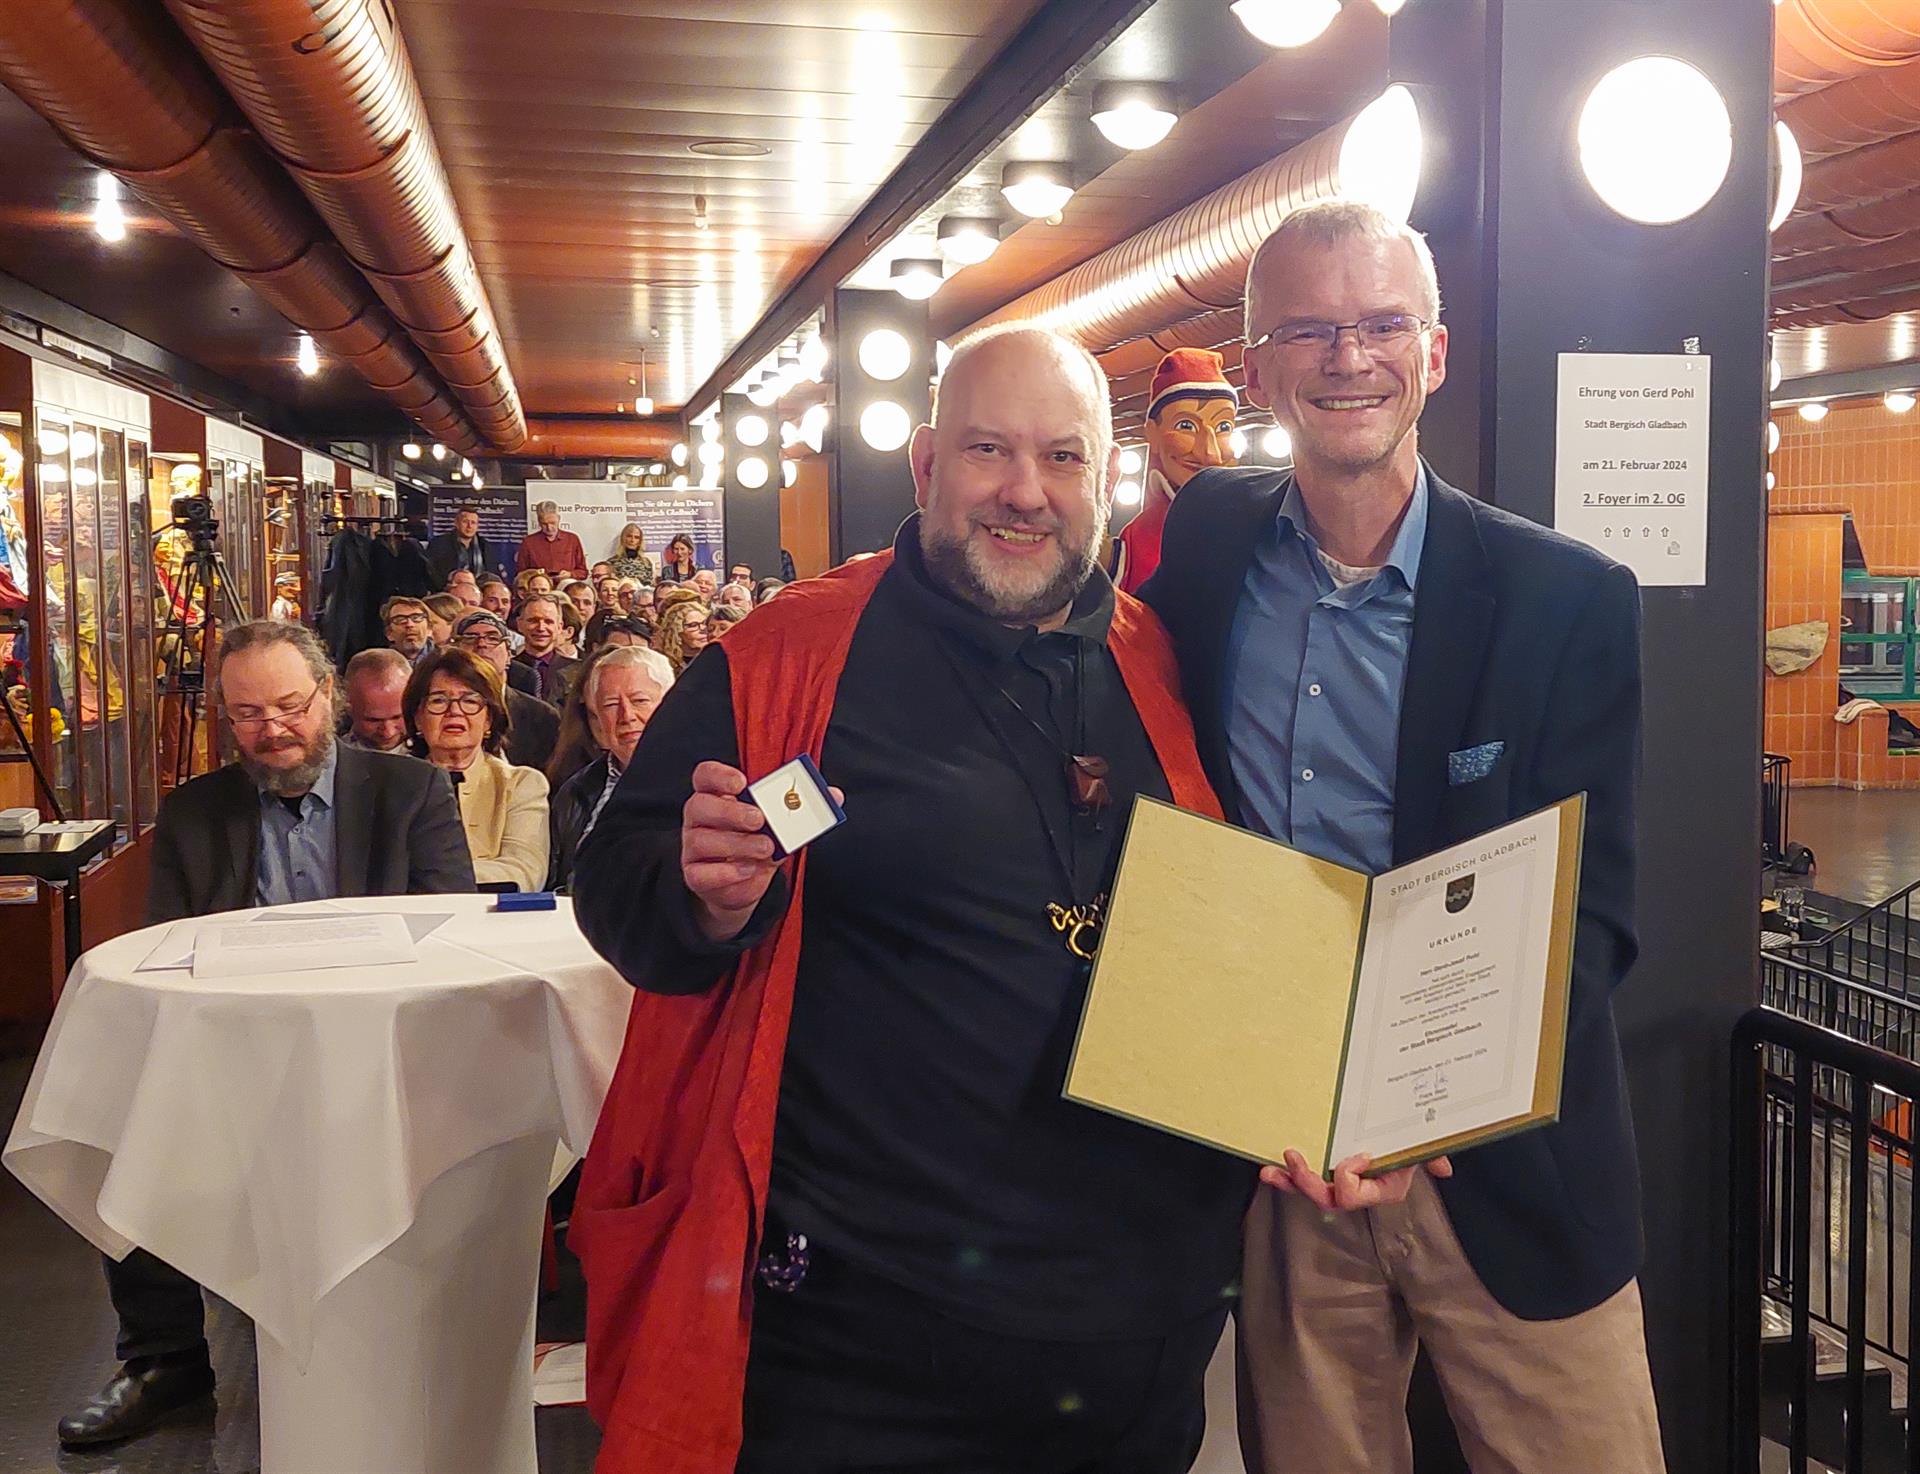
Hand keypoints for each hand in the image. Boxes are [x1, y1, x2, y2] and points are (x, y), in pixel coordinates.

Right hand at [681, 761, 841, 940]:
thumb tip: (835, 795)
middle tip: (759, 819)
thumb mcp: (781, 824)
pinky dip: (726, 872)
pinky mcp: (695, 875)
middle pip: (699, 805)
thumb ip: (802, 809)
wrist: (745, 885)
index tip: (742, 782)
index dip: (719, 775)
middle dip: (730, 811)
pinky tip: (749, 869)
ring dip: (736, 843)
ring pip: (701, 840)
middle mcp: (699, 819)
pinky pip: (700, 873)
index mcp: (717, 795)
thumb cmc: (759, 843)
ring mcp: (692, 848)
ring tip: (766, 848)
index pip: (704, 776)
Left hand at [1259, 1150, 1452, 1212]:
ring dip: (1290, 1182)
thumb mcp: (1420, 1146)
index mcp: (1381, 1189)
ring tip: (1270, 1171)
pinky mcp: (1323, 1173)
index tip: (1359, 1154)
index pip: (1356, 1195)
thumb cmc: (1410, 1140)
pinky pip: (1301, 1182)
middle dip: (1309, 1183)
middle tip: (1295, 1159)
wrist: (1400, 1131)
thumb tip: (1444, 1169)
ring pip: (1311, 1193)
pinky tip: (1269, 1171)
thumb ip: (1430, 1156)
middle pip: (1329, 1199)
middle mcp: (1358, 1191)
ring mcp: (1338, 1184)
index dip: (1350, 1179)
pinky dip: (1284, 1178)